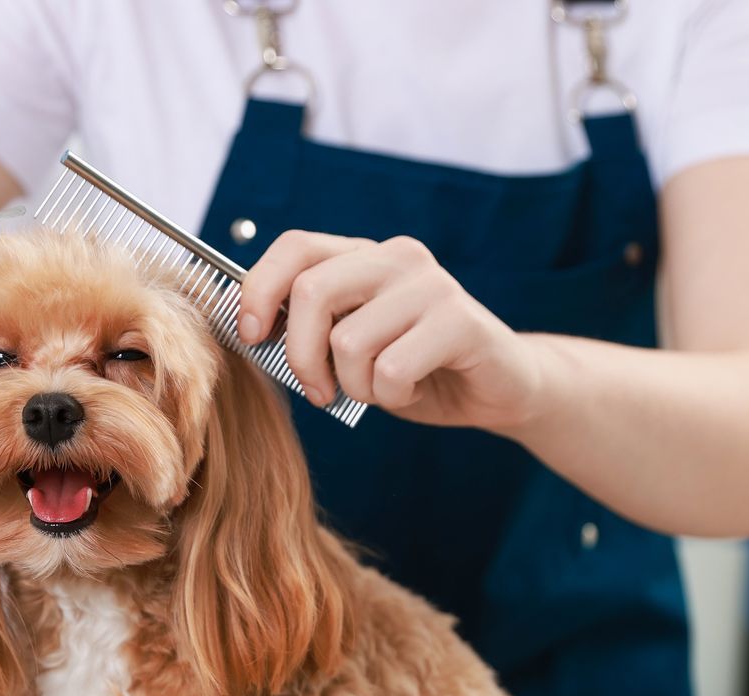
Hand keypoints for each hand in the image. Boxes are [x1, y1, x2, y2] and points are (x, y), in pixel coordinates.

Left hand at [238, 232, 541, 434]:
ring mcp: (431, 285)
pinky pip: (391, 368)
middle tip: (318, 392)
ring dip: (355, 386)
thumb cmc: (415, 369)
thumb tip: (249, 329)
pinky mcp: (459, 320)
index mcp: (364, 256)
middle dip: (301, 356)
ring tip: (380, 389)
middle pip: (312, 292)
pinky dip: (392, 395)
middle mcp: (397, 257)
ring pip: (349, 340)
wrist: (499, 388)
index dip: (259, 290)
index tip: (252, 337)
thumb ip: (312, 328)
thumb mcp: (351, 346)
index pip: (295, 247)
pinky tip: (412, 389)